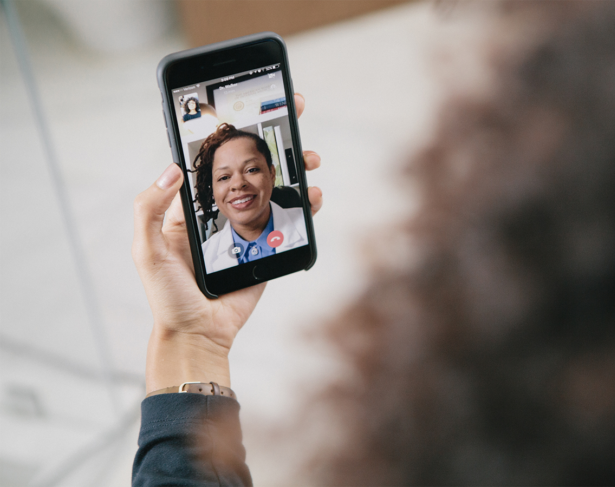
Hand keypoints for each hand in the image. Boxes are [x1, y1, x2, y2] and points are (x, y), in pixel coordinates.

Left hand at [133, 94, 321, 391]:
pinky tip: (312, 196)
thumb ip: (150, 209)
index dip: (229, 135)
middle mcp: (220, 212)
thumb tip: (172, 169)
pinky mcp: (266, 247)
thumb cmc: (168, 296)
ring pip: (274, 190)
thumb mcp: (146, 249)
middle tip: (292, 119)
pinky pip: (288, 220)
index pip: (212, 162)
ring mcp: (245, 229)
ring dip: (294, 170)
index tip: (247, 110)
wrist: (199, 334)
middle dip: (272, 143)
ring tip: (310, 159)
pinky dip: (304, 206)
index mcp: (191, 208)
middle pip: (251, 169)